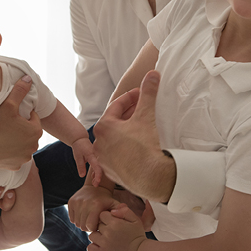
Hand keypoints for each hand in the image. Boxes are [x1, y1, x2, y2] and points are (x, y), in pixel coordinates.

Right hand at [0, 76, 41, 169]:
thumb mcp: (8, 105)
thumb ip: (19, 91)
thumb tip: (28, 78)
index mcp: (36, 130)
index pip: (32, 117)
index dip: (21, 114)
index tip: (10, 114)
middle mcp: (34, 146)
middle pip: (29, 131)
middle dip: (21, 127)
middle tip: (6, 124)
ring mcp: (26, 158)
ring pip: (23, 144)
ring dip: (17, 140)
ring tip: (3, 135)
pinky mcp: (17, 166)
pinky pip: (16, 156)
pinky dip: (11, 152)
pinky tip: (1, 147)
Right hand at [67, 184, 117, 231]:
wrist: (95, 187)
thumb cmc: (106, 200)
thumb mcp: (115, 205)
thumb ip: (121, 212)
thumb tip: (120, 215)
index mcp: (96, 205)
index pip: (90, 227)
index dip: (94, 228)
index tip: (99, 224)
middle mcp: (84, 203)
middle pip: (82, 226)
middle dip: (88, 227)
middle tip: (94, 222)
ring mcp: (76, 202)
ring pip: (76, 223)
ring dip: (82, 224)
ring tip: (89, 219)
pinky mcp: (71, 202)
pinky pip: (72, 218)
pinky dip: (77, 219)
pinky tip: (84, 216)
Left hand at [70, 137, 101, 186]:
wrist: (80, 139)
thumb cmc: (79, 147)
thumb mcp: (77, 157)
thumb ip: (80, 166)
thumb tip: (82, 175)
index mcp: (92, 155)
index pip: (97, 167)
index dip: (98, 176)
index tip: (96, 183)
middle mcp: (97, 155)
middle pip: (101, 168)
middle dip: (98, 177)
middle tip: (94, 185)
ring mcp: (98, 156)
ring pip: (101, 167)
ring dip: (98, 175)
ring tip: (94, 183)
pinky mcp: (98, 157)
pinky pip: (100, 165)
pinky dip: (97, 171)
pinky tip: (94, 176)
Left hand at [87, 203, 147, 250]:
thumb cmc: (138, 236)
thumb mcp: (136, 220)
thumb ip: (125, 211)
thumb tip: (112, 210)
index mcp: (115, 223)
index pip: (102, 214)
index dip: (107, 217)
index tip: (113, 222)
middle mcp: (108, 232)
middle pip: (97, 224)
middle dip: (103, 226)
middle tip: (112, 232)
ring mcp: (104, 244)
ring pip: (92, 235)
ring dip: (97, 236)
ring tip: (106, 239)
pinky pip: (90, 248)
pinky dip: (94, 247)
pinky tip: (102, 246)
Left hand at [94, 71, 173, 201]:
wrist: (149, 177)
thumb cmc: (144, 146)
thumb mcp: (145, 115)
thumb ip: (148, 93)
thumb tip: (152, 74)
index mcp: (103, 126)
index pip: (117, 105)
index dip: (131, 97)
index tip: (141, 93)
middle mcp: (98, 142)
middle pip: (115, 122)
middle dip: (129, 113)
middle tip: (143, 107)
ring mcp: (103, 158)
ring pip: (115, 139)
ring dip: (126, 131)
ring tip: (141, 127)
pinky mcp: (110, 171)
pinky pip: (117, 154)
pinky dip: (126, 147)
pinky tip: (137, 147)